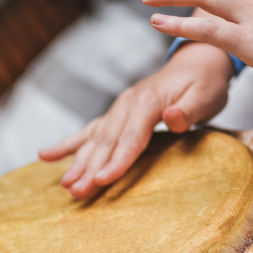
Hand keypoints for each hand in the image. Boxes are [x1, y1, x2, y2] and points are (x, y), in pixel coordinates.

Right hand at [39, 42, 233, 197]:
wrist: (197, 60)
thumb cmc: (205, 83)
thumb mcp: (207, 96)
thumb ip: (189, 110)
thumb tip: (172, 116)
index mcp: (147, 101)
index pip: (130, 138)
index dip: (116, 162)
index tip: (101, 181)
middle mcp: (127, 104)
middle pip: (106, 142)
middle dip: (89, 169)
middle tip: (76, 192)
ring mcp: (118, 109)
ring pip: (94, 140)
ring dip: (77, 162)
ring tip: (64, 184)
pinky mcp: (116, 114)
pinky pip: (88, 131)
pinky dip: (68, 145)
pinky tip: (45, 155)